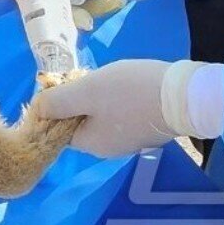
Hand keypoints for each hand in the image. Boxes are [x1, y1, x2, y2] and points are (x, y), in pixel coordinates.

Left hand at [33, 59, 223, 157]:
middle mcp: (109, 149)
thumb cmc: (130, 93)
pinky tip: (125, 84)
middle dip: (79, 98)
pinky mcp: (148, 128)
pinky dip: (118, 99)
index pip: (61, 128)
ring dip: (98, 97)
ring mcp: (131, 140)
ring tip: (106, 77)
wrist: (185, 96)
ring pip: (102, 116)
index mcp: (91, 144)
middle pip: (81, 122)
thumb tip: (38, 109)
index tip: (62, 83)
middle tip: (85, 75)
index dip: (57, 105)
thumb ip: (59, 101)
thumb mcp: (86, 91)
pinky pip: (122, 114)